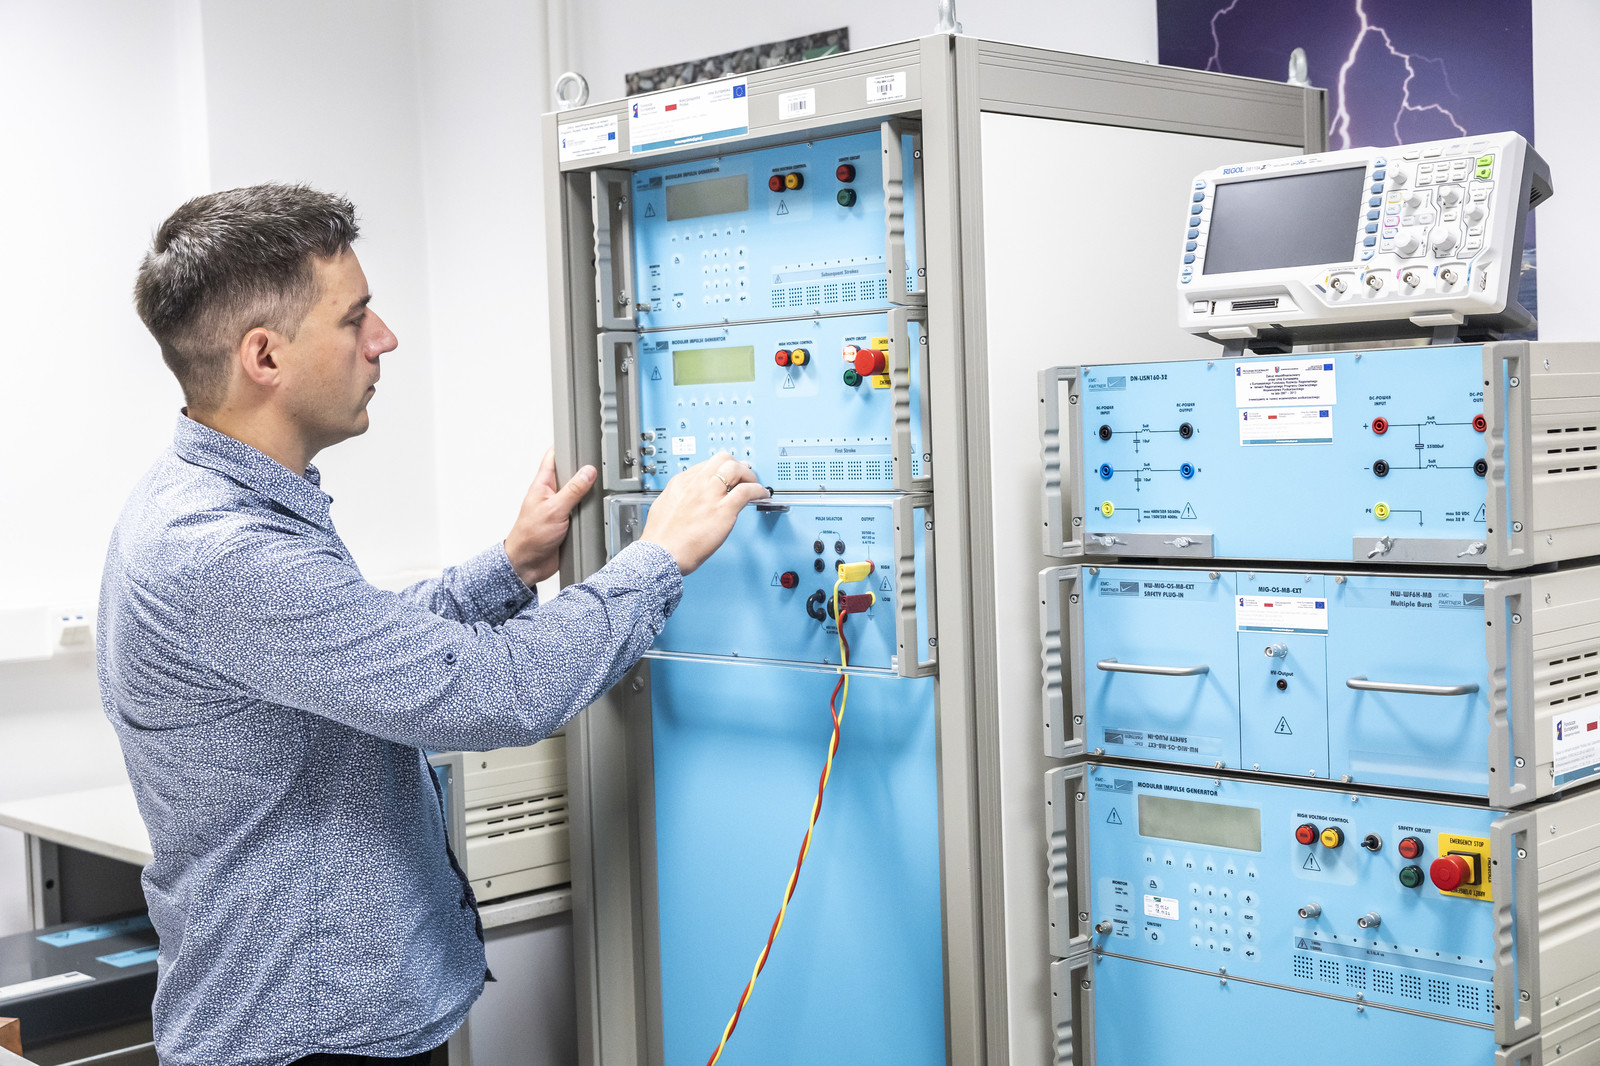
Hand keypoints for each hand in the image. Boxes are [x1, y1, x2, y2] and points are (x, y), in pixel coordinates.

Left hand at [504, 448, 595, 586]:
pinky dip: (589, 510)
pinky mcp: (567, 523)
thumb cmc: (529, 536)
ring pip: (578, 494)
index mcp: (543, 485)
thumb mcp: (555, 509)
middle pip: (570, 474)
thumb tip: (587, 472)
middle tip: (598, 462)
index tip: (578, 436)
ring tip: (602, 485)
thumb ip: (573, 490)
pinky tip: (597, 509)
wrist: (528, 564)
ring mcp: (559, 508)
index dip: (565, 445)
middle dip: (583, 469)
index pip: (553, 457)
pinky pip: (581, 512)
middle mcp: (551, 494)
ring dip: (588, 493)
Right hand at [639, 452, 768, 574]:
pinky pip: (747, 491)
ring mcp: (711, 495)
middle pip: (721, 458)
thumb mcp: (663, 506)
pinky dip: (758, 489)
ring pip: (735, 468)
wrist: (661, 554)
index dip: (719, 469)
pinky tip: (762, 495)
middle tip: (742, 475)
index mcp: (681, 482)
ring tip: (753, 484)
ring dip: (748, 474)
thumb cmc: (661, 538)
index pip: (706, 464)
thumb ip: (677, 497)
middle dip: (735, 464)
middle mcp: (697, 484)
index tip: (726, 476)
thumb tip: (687, 497)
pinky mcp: (724, 510)